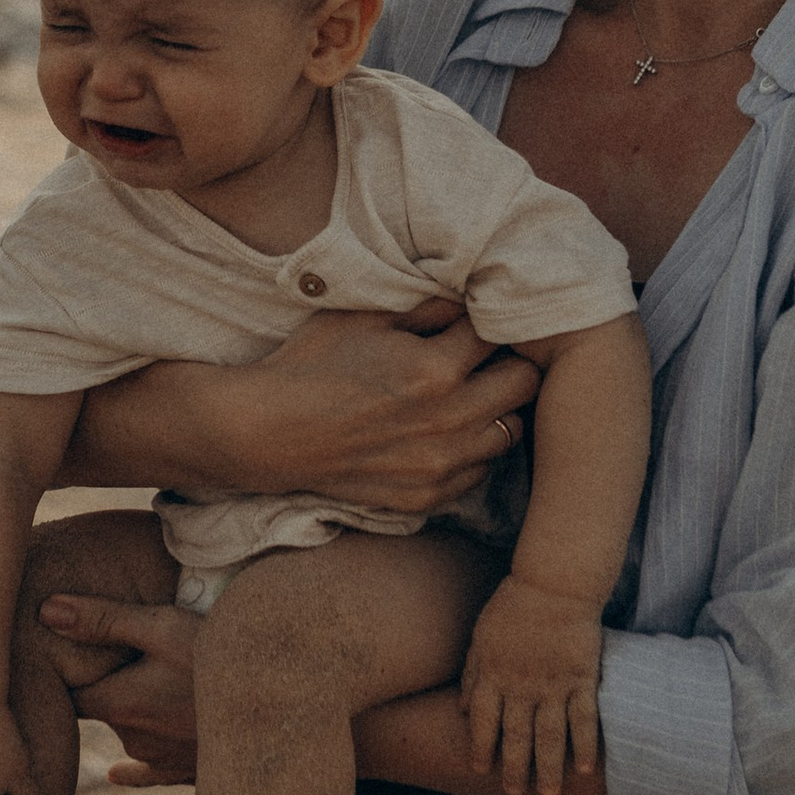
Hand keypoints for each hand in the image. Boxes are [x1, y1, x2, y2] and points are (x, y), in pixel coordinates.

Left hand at [36, 592, 200, 788]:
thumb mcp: (161, 626)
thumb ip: (103, 620)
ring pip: (127, 732)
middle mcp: (132, 738)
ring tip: (139, 687)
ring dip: (130, 712)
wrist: (279, 710)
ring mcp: (159, 758)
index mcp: (118, 704)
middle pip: (99, 710)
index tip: (54, 656)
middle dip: (101, 687)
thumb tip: (46, 612)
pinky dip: (136, 766)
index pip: (66, 694)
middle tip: (104, 661)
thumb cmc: (217, 660)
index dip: (60, 673)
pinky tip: (118, 775)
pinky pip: (149, 771)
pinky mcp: (186, 771)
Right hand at [233, 302, 540, 512]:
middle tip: (484, 355)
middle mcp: (448, 422)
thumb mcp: (365, 316)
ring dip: (497, 407)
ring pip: (511, 430)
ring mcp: (440, 465)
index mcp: (435, 370)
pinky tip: (445, 430)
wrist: (268, 432)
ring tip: (469, 393)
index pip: (499, 334)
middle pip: (525, 384)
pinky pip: (480, 470)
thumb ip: (426, 306)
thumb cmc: (312, 363)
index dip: (487, 320)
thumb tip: (469, 298)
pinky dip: (473, 448)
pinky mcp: (428, 496)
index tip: (474, 320)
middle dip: (510, 361)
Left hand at [459, 580, 602, 794]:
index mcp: (493, 675)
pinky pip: (584, 719)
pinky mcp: (581, 679)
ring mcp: (553, 686)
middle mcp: (521, 686)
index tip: (480, 769)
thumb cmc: (513, 605)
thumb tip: (460, 708)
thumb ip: (472, 673)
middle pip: (516, 736)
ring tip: (548, 794)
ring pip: (550, 736)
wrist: (553, 584)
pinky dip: (585, 745)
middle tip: (514, 792)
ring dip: (548, 767)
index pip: (483, 721)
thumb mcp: (480, 636)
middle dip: (514, 767)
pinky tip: (585, 768)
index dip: (481, 747)